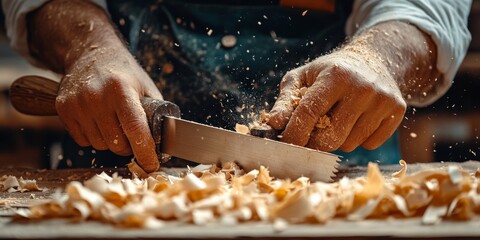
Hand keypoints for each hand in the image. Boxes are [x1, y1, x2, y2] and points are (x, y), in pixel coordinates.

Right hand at [55, 46, 162, 171]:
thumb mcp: (145, 85)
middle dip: (129, 147)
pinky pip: (83, 141)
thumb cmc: (123, 72)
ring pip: (100, 145)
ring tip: (115, 125)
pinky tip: (99, 122)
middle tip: (134, 138)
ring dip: (111, 143)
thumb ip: (155, 112)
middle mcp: (96, 97)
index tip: (152, 165)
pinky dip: (94, 138)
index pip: (135, 130)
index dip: (145, 153)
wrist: (90, 52)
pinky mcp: (64, 109)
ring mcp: (77, 104)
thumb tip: (166, 140)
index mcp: (121, 90)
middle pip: (117, 143)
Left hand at [267, 50, 406, 151]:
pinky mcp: (397, 111)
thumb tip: (273, 123)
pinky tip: (356, 121)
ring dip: (337, 140)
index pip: (309, 113)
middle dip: (314, 143)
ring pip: (349, 144)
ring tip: (336, 120)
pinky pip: (370, 144)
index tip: (286, 143)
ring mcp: (383, 100)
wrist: (374, 59)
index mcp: (336, 75)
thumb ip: (286, 101)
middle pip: (330, 137)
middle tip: (309, 136)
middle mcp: (362, 87)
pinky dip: (358, 139)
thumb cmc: (330, 71)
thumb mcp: (303, 77)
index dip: (294, 133)